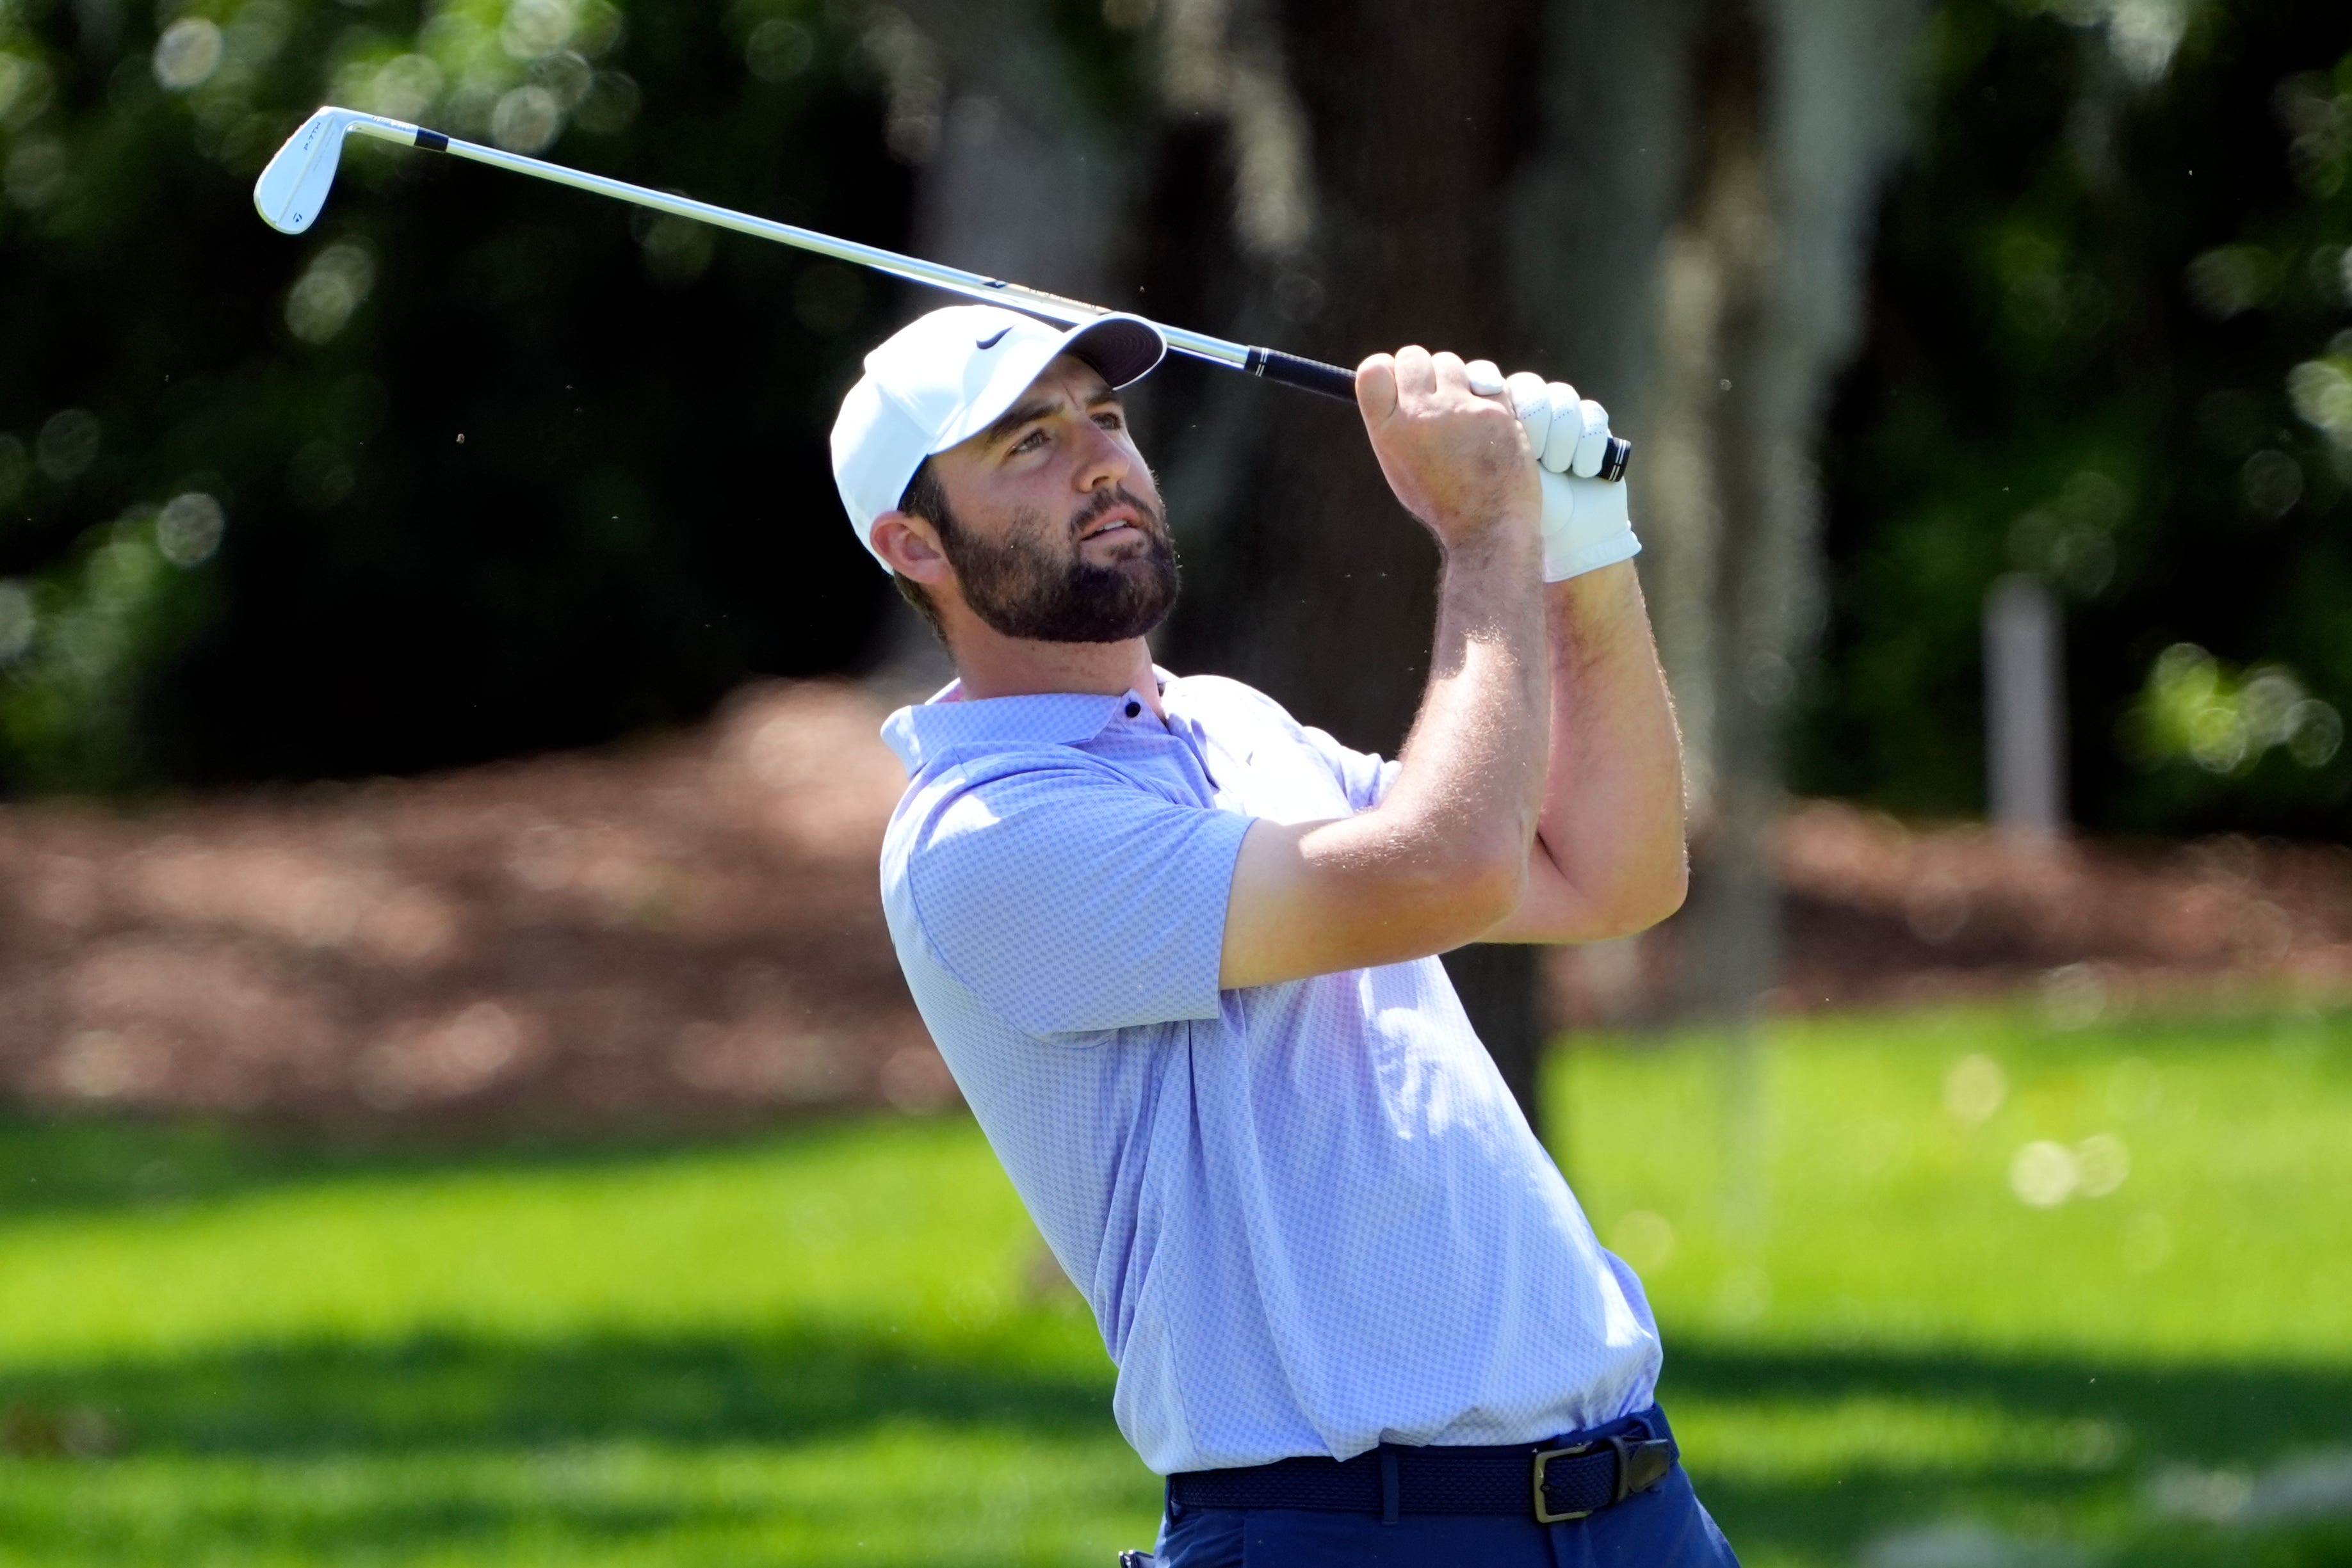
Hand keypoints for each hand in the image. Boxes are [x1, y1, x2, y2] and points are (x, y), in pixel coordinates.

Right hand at [1355, 346, 1540, 551]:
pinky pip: (1488, 382)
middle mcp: (1420, 415)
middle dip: (1424, 371)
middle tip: (1434, 397)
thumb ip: (1395, 422)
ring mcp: (1460, 409)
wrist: (1487, 526)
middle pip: (1413, 357)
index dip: (1387, 370)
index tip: (1398, 381)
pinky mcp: (1496, 409)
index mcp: (1388, 431)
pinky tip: (1487, 425)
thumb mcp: (1400, 465)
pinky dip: (1488, 398)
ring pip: (1452, 363)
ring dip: (1457, 380)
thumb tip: (1397, 380)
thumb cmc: (1441, 500)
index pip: (1373, 370)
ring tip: (1462, 415)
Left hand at [1462, 360, 1637, 582]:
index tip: (1499, 412)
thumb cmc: (1517, 512)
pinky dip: (1588, 445)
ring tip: (1557, 469)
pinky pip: (1593, 415)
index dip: (1497, 393)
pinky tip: (1581, 472)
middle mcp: (1528, 414)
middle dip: (1534, 420)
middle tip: (1533, 454)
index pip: (1494, 382)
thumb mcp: (1488, 476)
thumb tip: (1458, 402)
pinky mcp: (1593, 428)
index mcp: (1495, 420)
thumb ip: (1474, 441)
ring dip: (1561, 437)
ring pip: (1563, 398)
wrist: (1565, 538)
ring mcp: (1562, 419)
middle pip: (1531, 387)